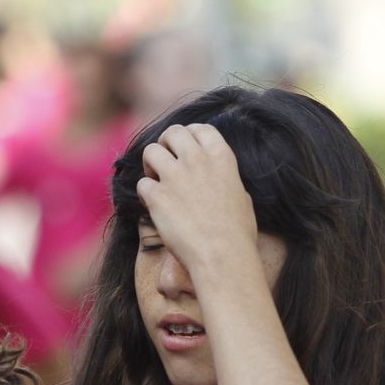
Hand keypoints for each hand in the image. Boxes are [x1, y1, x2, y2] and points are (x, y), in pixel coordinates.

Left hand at [135, 123, 260, 275]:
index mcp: (222, 157)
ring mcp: (175, 176)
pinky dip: (145, 194)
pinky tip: (154, 204)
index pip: (200, 129)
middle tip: (165, 161)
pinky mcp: (157, 196)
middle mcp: (197, 160)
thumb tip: (221, 180)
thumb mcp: (242, 196)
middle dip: (166, 144)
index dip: (189, 135)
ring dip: (151, 164)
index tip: (184, 148)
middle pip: (172, 132)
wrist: (222, 256)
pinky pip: (142, 184)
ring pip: (151, 151)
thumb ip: (226, 180)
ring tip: (156, 180)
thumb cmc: (238, 233)